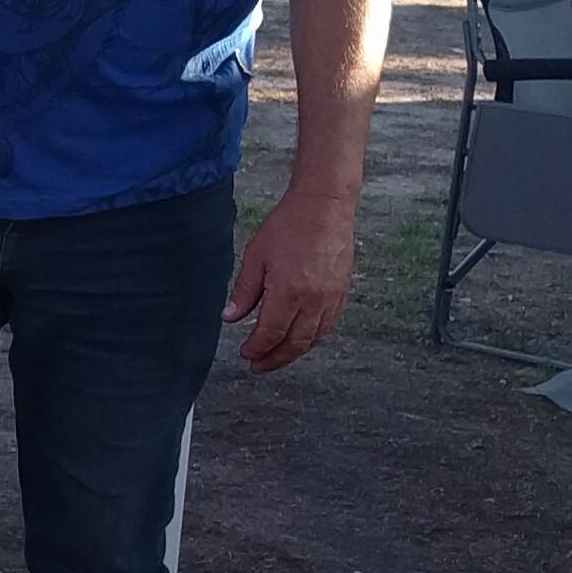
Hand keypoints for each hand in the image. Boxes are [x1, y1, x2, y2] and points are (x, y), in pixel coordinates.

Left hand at [227, 189, 355, 372]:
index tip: (246, 354)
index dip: (257, 348)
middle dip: (274, 359)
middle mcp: (314, 300)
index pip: (271, 334)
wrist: (325, 206)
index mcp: (289, 292)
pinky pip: (328, 325)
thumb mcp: (256, 256)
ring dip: (294, 352)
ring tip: (276, 357)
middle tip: (258, 365)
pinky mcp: (342, 292)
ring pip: (313, 338)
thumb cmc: (289, 226)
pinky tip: (300, 339)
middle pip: (294, 344)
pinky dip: (313, 338)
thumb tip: (230, 318)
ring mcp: (331, 298)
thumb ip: (244, 291)